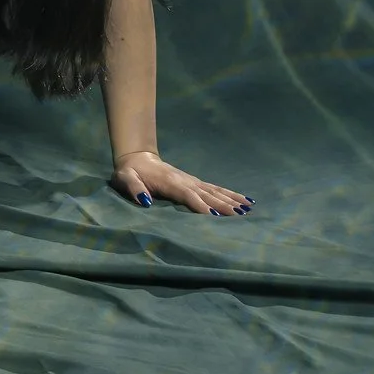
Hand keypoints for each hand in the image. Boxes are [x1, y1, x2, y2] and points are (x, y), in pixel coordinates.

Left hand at [111, 151, 253, 215]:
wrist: (137, 158)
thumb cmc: (129, 172)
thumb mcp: (124, 179)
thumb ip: (133, 188)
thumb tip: (145, 201)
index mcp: (169, 182)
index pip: (187, 194)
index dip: (199, 204)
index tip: (214, 215)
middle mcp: (184, 180)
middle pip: (206, 193)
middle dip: (223, 204)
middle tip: (240, 215)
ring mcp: (191, 180)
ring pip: (214, 191)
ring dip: (231, 199)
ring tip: (248, 208)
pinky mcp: (195, 182)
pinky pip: (215, 188)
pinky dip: (230, 194)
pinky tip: (245, 200)